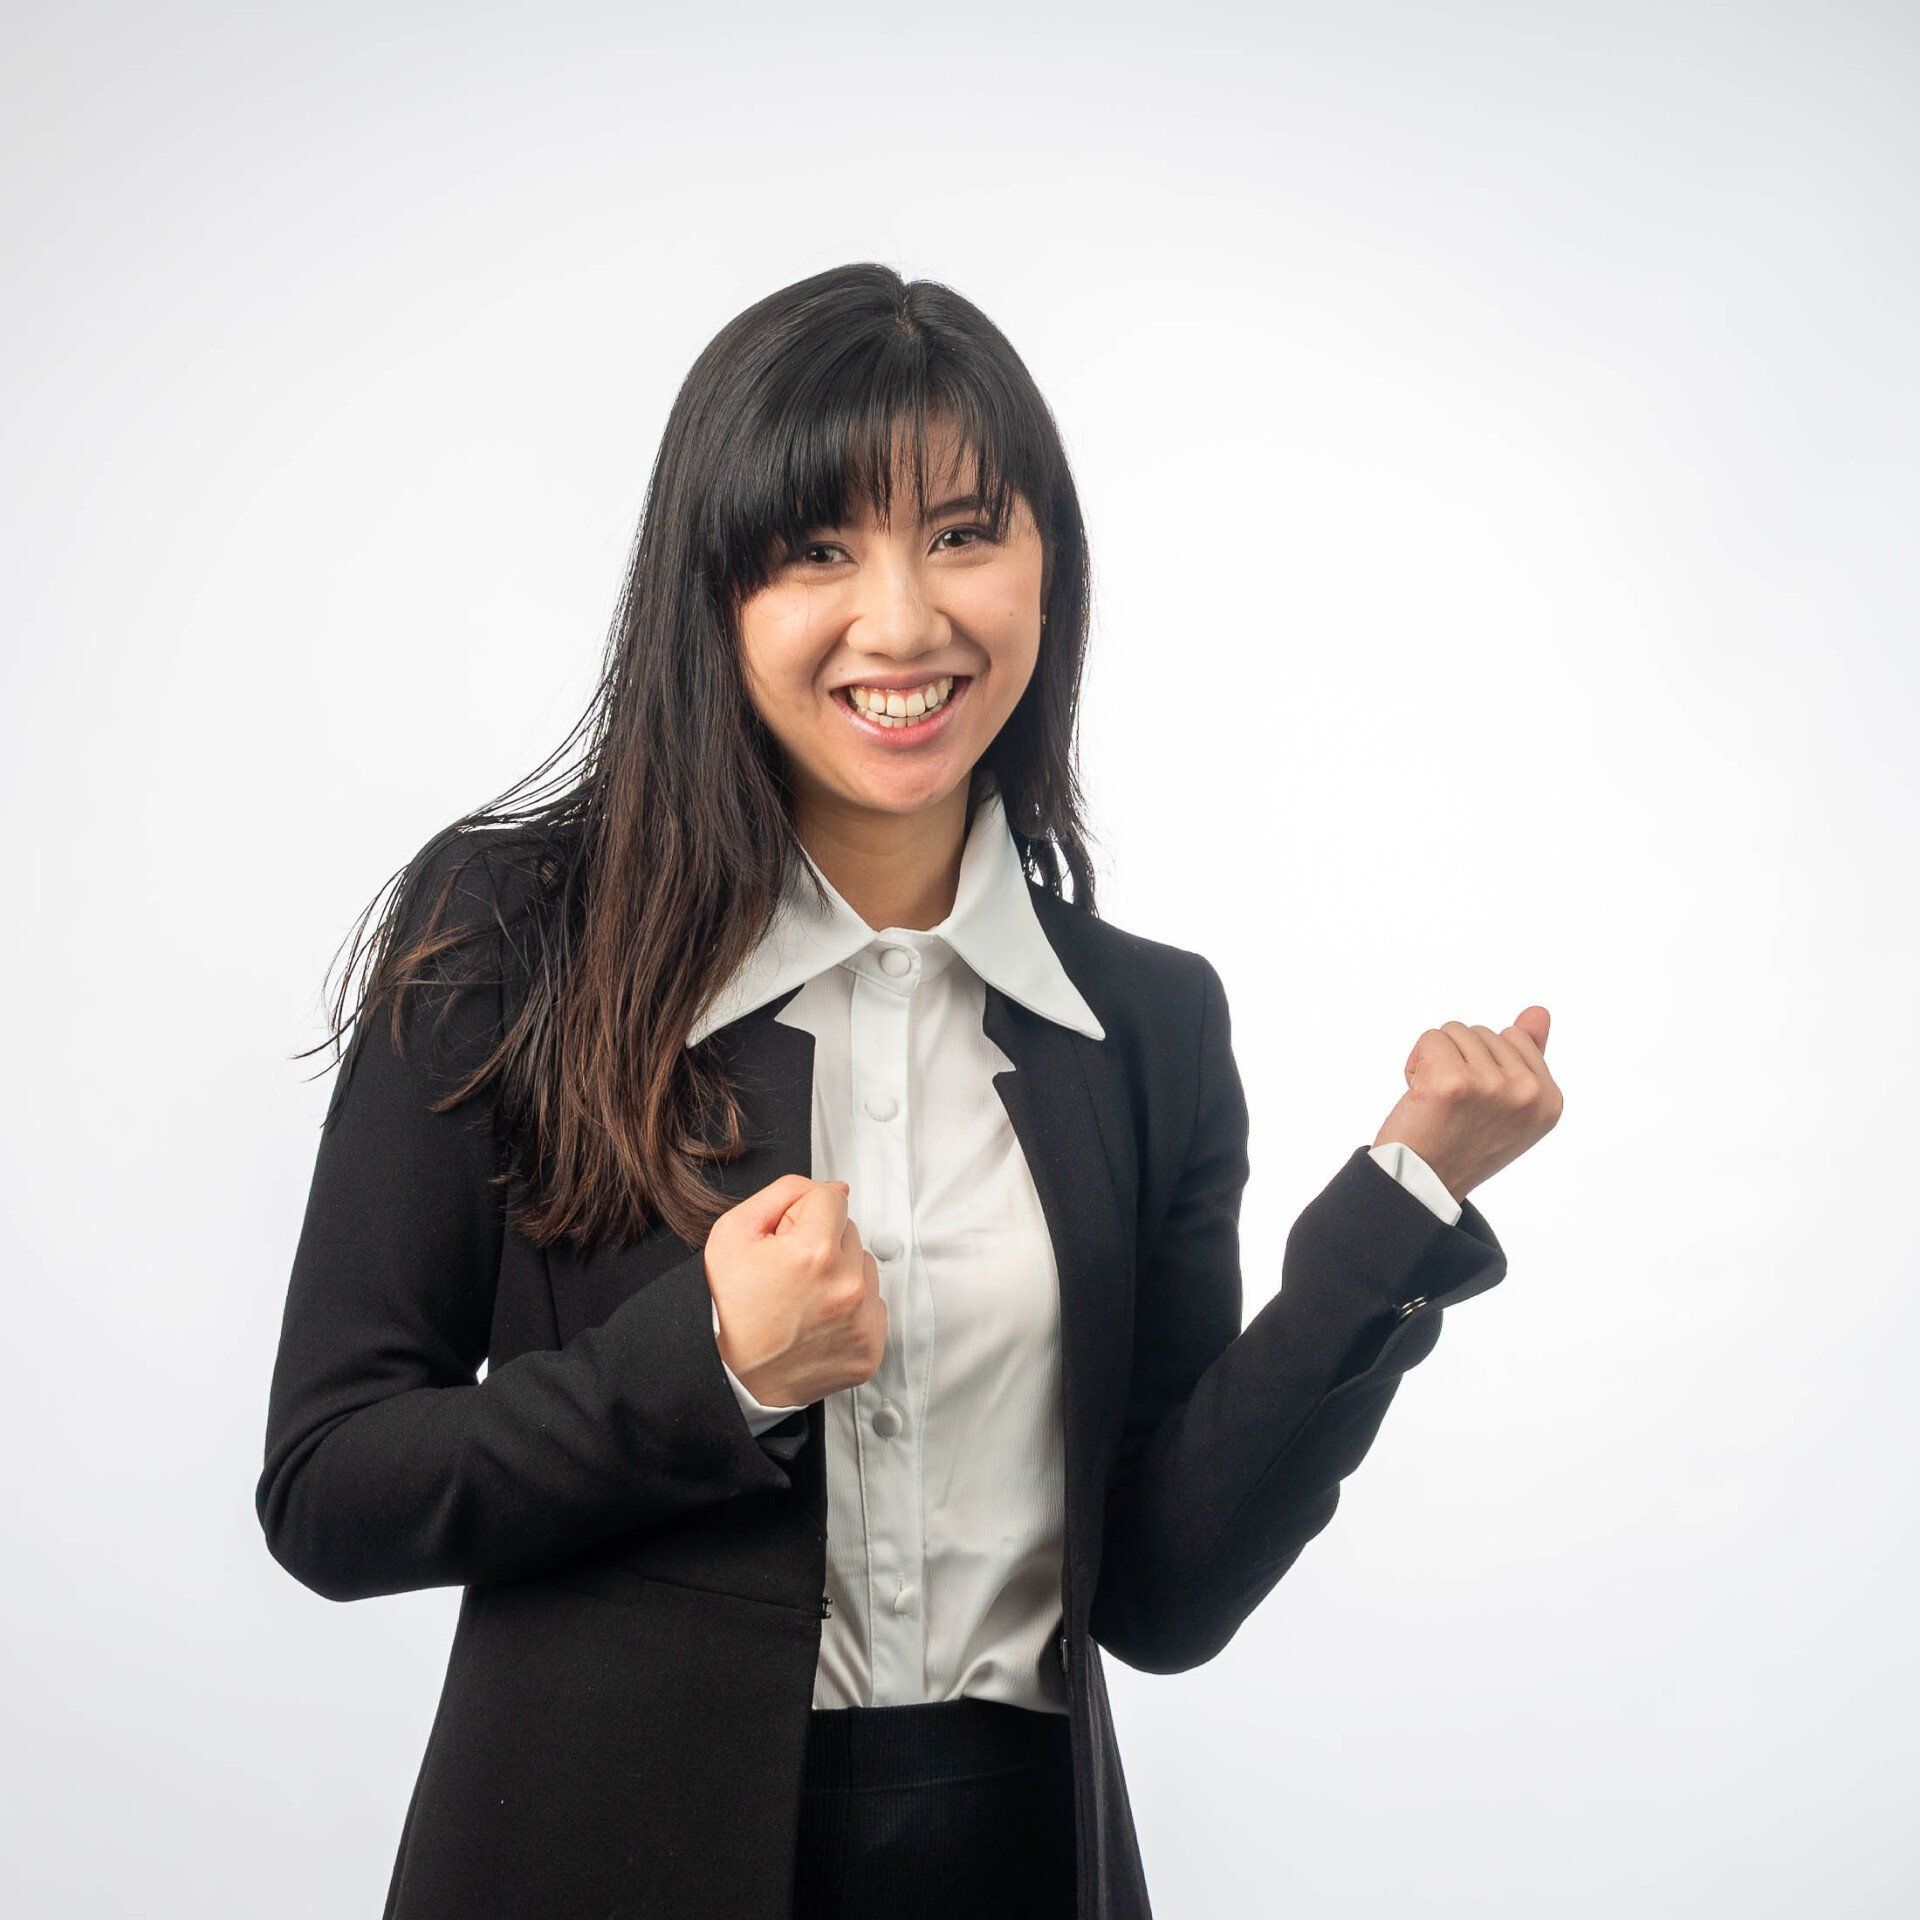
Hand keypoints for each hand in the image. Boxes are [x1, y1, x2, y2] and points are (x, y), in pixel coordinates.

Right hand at [705, 1174, 886, 1407]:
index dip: (803, 1212)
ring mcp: (862, 1320)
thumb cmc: (732, 1308)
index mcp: (815, 1252)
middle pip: (850, 1231)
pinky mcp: (871, 1347)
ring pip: (864, 1267)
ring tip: (805, 1297)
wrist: (735, 1377)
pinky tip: (820, 1320)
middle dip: (823, 1242)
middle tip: (791, 1272)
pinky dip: (851, 1308)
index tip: (787, 1237)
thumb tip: (830, 1188)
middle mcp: (847, 1286)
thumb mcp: (733, 1232)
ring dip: (841, 1274)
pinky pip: (874, 1305)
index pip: (832, 1197)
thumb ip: (783, 1193)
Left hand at [1372, 1005, 1561, 1202]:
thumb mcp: (1509, 1105)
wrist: (1422, 1183)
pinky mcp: (1452, 1081)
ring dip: (1437, 1061)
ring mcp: (1491, 1085)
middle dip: (1460, 1060)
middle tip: (1455, 1106)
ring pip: (1454, 1031)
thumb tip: (1538, 1012)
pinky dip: (1416, 1063)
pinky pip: (1430, 1038)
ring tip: (1439, 1102)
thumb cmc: (1461, 1143)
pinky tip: (1421, 1097)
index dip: (1485, 1063)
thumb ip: (1528, 1057)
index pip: (1515, 1037)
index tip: (1479, 1103)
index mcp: (1549, 1100)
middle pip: (1483, 1032)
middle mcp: (1527, 1093)